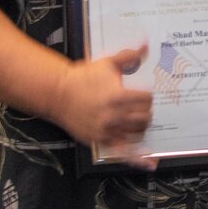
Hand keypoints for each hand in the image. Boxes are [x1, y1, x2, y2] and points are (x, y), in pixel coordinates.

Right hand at [47, 45, 154, 166]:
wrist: (57, 93)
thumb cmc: (82, 77)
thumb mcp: (107, 64)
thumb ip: (128, 56)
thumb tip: (145, 44)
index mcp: (118, 96)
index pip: (147, 100)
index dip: (148, 96)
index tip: (144, 93)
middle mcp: (114, 116)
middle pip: (145, 118)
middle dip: (146, 111)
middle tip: (140, 107)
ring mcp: (108, 130)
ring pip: (138, 134)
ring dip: (142, 127)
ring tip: (138, 121)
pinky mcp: (101, 140)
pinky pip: (123, 154)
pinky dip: (138, 160)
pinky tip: (150, 164)